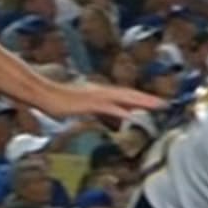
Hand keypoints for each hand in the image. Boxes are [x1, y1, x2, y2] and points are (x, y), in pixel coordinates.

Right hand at [32, 79, 166, 123]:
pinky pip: (108, 108)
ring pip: (123, 98)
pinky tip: (131, 116)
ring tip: (156, 106)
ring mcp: (95, 96)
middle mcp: (101, 91)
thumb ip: (103, 110)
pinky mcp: (88, 103)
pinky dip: (121, 111)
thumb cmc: (60, 101)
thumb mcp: (85, 106)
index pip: (126, 95)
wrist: (42, 94)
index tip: (157, 103)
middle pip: (129, 95)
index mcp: (101, 92)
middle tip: (165, 104)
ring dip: (141, 102)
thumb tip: (118, 114)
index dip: (142, 99)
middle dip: (148, 99)